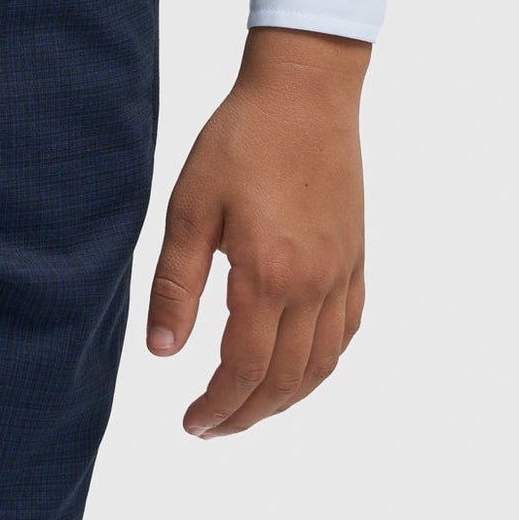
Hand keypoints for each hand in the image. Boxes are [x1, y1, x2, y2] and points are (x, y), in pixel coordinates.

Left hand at [146, 25, 368, 436]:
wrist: (304, 91)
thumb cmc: (241, 139)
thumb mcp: (191, 204)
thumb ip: (177, 283)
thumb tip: (162, 353)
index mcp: (267, 275)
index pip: (243, 370)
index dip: (216, 407)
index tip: (190, 423)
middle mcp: (313, 286)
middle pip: (284, 381)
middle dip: (246, 415)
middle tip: (210, 428)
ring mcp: (342, 274)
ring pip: (322, 366)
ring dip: (284, 399)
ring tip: (248, 408)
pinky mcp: (356, 258)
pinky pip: (348, 331)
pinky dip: (323, 364)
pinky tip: (299, 366)